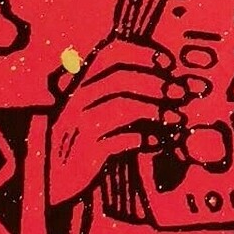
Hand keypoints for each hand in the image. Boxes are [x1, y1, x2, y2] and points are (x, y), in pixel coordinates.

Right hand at [47, 36, 174, 204]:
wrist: (53, 180)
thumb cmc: (83, 141)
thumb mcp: (95, 110)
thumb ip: (122, 93)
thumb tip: (170, 82)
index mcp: (82, 83)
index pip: (110, 53)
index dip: (142, 53)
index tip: (168, 63)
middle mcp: (77, 100)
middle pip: (120, 78)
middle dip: (155, 82)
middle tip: (180, 92)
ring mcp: (79, 126)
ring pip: (120, 106)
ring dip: (154, 110)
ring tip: (175, 119)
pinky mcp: (84, 153)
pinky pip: (118, 140)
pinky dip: (143, 138)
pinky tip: (158, 142)